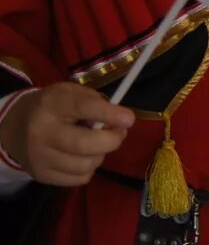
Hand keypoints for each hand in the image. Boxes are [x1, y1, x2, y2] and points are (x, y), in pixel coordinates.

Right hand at [0, 83, 133, 185]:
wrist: (16, 128)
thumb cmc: (54, 106)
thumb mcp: (71, 92)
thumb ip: (94, 102)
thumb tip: (120, 120)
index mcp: (52, 104)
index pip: (83, 108)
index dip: (109, 114)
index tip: (129, 119)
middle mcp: (42, 133)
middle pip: (84, 144)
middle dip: (111, 140)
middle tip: (119, 133)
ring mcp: (39, 157)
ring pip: (84, 165)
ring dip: (101, 155)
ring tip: (98, 144)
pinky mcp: (41, 175)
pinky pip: (78, 179)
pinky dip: (89, 169)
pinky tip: (84, 157)